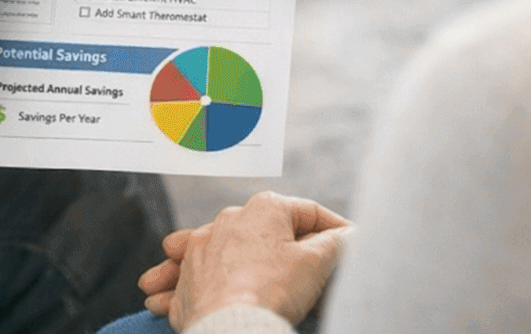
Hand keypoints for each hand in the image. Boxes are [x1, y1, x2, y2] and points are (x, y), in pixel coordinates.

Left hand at [138, 192, 351, 330]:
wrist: (228, 326)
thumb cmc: (273, 290)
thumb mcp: (316, 263)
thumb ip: (334, 243)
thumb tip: (345, 236)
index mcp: (264, 208)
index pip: (307, 212)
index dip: (333, 227)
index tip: (347, 242)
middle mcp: (228, 220)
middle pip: (266, 232)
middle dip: (288, 248)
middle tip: (311, 271)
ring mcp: (200, 246)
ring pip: (221, 248)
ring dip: (235, 260)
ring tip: (248, 275)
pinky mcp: (185, 276)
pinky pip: (187, 274)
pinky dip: (189, 280)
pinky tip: (183, 289)